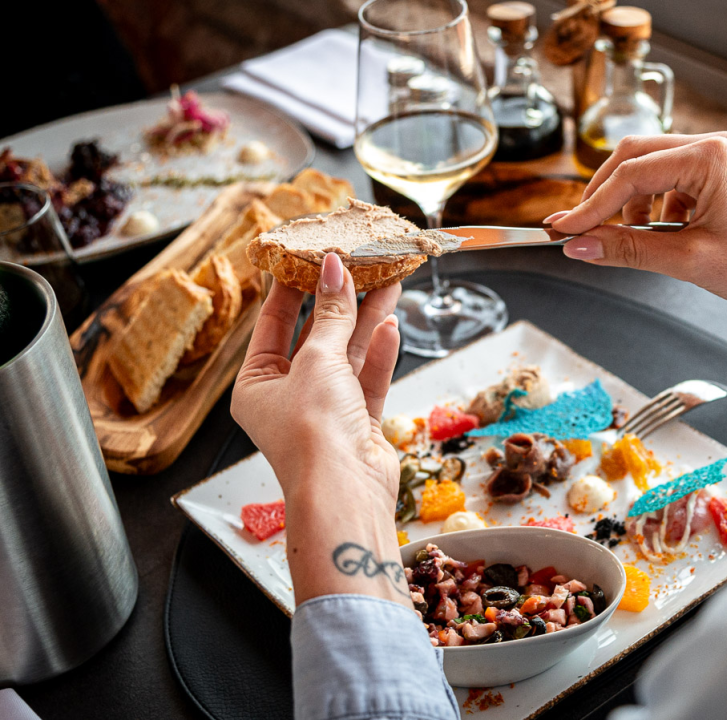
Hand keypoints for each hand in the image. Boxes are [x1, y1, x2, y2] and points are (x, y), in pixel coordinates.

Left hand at [232, 254, 401, 509]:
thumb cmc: (314, 433)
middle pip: (315, 336)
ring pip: (348, 354)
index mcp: (257, 384)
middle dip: (340, 301)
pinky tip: (391, 325)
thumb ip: (333, 314)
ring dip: (367, 319)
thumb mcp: (318, 361)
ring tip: (389, 281)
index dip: (293, 288)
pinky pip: (368, 378)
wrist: (346, 492)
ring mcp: (326, 409)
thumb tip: (334, 269)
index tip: (310, 256)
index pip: (273, 324)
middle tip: (358, 264)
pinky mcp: (359, 422)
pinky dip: (380, 352)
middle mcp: (288, 397)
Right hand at [551, 133, 726, 351]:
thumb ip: (627, 250)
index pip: (631, 174)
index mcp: (710, 157)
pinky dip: (649, 207)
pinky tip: (656, 234)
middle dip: (602, 196)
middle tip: (575, 230)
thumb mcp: (687, 262)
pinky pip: (665, 180)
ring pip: (646, 168)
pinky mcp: (714, 171)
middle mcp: (712, 145)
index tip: (562, 229)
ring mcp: (714, 155)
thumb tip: (578, 246)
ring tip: (627, 240)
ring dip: (626, 203)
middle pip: (632, 158)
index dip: (591, 205)